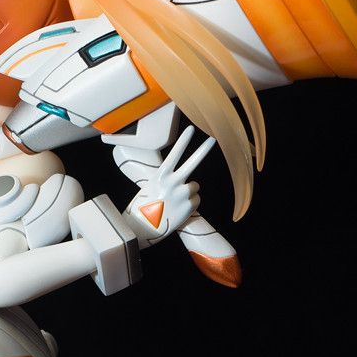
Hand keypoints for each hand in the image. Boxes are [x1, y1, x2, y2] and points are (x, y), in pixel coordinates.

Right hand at [124, 125, 214, 245]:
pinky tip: (179, 209)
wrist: (144, 228)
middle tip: (212, 139)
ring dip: (189, 192)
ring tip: (176, 201)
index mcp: (161, 176)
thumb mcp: (151, 187)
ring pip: (195, 186)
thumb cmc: (144, 206)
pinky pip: (196, 200)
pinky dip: (190, 204)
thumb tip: (181, 182)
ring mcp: (182, 195)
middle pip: (192, 164)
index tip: (191, 128)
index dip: (183, 141)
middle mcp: (173, 183)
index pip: (174, 154)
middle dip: (202, 150)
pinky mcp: (189, 207)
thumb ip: (166, 180)